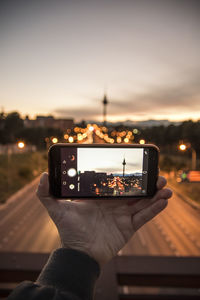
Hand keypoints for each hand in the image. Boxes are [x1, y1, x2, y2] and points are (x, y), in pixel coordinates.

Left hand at [37, 173, 171, 266]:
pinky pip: (144, 217)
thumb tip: (43, 175)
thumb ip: (47, 193)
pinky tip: (163, 201)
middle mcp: (114, 205)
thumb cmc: (68, 231)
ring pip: (143, 202)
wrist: (77, 253)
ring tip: (165, 186)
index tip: (139, 167)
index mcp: (102, 197)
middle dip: (147, 183)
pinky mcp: (128, 228)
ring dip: (155, 194)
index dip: (129, 176)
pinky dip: (154, 210)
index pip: (118, 184)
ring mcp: (122, 216)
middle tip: (157, 175)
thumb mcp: (56, 209)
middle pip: (135, 191)